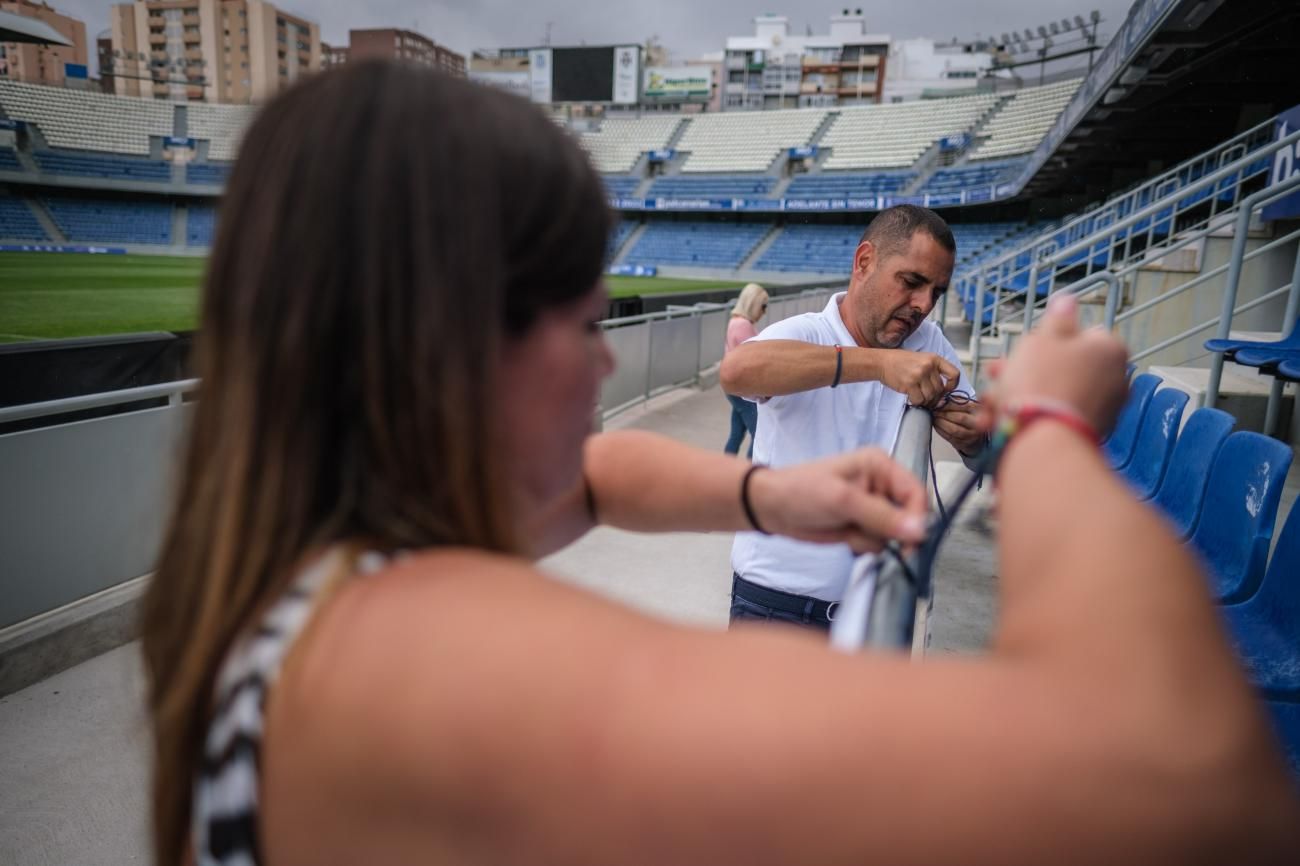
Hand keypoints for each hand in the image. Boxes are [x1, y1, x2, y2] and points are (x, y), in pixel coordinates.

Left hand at [748, 449, 927, 553]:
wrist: (772, 509)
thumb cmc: (802, 492)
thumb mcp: (843, 501)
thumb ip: (882, 516)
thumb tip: (919, 531)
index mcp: (881, 466)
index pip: (915, 493)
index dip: (917, 518)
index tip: (911, 541)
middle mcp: (881, 484)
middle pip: (909, 516)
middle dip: (891, 531)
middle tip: (867, 534)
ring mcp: (872, 507)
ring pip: (893, 533)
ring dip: (872, 539)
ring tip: (847, 529)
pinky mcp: (862, 525)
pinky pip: (878, 543)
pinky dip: (863, 545)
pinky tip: (844, 537)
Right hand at [870, 349, 958, 406]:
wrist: (882, 362)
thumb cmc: (902, 362)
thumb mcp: (922, 360)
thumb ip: (934, 373)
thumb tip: (943, 395)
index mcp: (934, 358)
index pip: (954, 374)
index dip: (952, 386)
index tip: (945, 390)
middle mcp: (928, 365)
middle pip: (940, 389)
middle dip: (934, 397)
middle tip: (926, 398)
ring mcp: (919, 374)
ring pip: (930, 396)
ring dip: (925, 401)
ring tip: (918, 397)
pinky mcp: (909, 384)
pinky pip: (919, 400)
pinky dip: (915, 402)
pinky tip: (911, 397)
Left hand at [933, 400, 985, 455]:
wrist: (974, 435)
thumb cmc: (967, 417)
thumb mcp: (965, 406)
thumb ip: (955, 401)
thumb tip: (941, 399)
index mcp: (978, 411)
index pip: (964, 406)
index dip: (949, 405)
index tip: (938, 403)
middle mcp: (977, 424)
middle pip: (960, 418)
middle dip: (944, 414)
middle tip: (935, 411)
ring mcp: (971, 435)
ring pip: (954, 430)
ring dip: (941, 423)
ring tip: (935, 418)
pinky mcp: (962, 444)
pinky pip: (949, 437)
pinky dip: (940, 431)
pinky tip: (936, 425)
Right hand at [978, 293, 1128, 435]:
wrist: (1043, 441)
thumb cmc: (1041, 382)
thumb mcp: (1042, 338)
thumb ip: (1058, 318)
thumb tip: (1068, 300)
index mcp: (1109, 349)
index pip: (1082, 334)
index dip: (1049, 340)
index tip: (1024, 348)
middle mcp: (1115, 379)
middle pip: (1064, 367)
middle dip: (1026, 371)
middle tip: (996, 374)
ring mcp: (1104, 410)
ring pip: (1055, 394)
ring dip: (1020, 396)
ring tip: (990, 405)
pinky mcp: (1088, 435)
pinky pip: (1056, 418)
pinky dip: (1031, 418)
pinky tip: (999, 422)